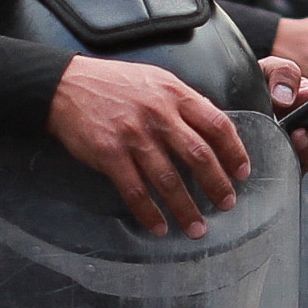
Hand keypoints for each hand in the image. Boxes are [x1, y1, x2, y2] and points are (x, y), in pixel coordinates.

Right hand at [46, 55, 252, 238]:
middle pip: (199, 155)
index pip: (217, 124)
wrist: (65, 85)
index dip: (234, 152)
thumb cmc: (113, 83)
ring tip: (196, 228)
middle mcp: (158, 114)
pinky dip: (148, 213)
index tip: (242, 173)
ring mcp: (133, 135)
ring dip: (185, 208)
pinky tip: (159, 226)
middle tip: (227, 205)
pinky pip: (135, 190)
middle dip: (217, 185)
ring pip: (168, 179)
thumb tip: (212, 126)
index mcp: (174, 94)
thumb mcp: (156, 79)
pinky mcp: (110, 154)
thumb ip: (184, 102)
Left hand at [263, 57, 307, 172]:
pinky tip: (284, 144)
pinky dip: (291, 158)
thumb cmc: (254, 89)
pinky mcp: (283, 167)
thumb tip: (289, 96)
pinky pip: (294, 168)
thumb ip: (283, 73)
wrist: (229, 109)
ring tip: (299, 132)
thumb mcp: (268, 71)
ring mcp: (300, 150)